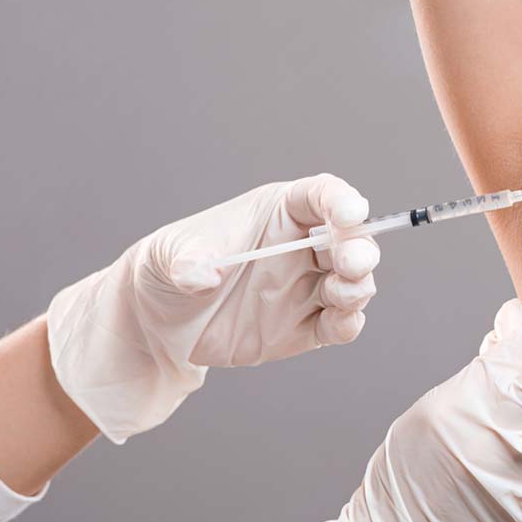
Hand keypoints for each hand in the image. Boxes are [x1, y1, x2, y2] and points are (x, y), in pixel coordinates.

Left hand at [47, 173, 378, 442]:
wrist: (161, 323)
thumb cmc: (169, 270)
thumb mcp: (167, 256)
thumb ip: (187, 263)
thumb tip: (202, 275)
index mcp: (278, 213)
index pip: (321, 195)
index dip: (341, 202)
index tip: (350, 214)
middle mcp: (302, 247)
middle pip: (351, 238)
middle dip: (360, 248)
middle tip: (351, 262)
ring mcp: (308, 286)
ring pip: (355, 281)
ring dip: (358, 286)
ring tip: (340, 294)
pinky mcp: (307, 325)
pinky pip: (341, 323)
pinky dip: (348, 322)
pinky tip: (339, 323)